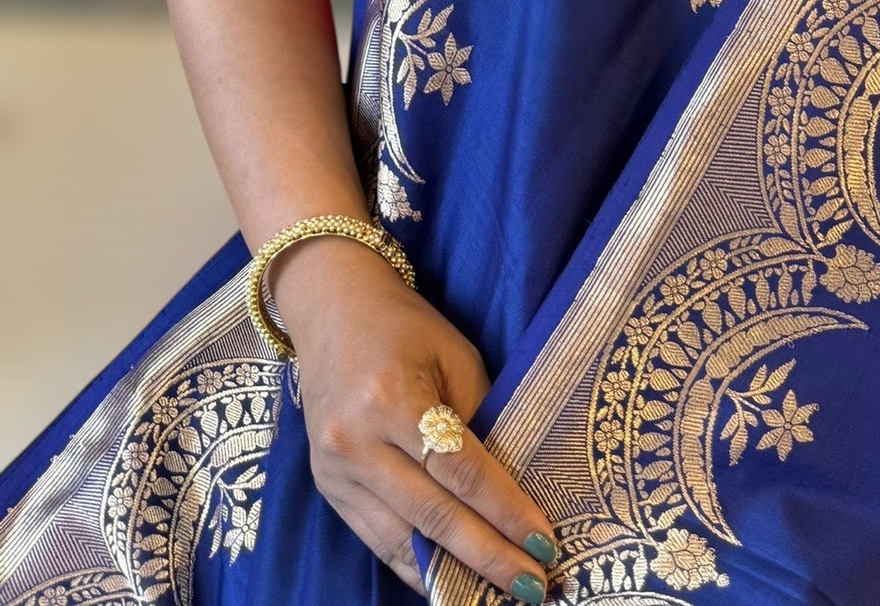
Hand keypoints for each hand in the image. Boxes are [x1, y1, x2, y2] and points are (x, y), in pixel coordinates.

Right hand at [272, 237, 557, 599]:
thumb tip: (515, 484)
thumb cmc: (404, 326)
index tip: (544, 544)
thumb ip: (480, 417)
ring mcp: (336, 471)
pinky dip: (416, 566)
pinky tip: (450, 583)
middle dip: (488, 558)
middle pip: (433, 517)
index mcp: (393, 398)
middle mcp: (357, 442)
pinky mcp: (328, 489)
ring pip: (401, 541)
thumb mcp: (455, 356)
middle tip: (534, 587)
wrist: (330, 308)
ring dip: (454, 575)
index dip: (506, 513)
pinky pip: (377, 541)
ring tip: (500, 595)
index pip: (461, 472)